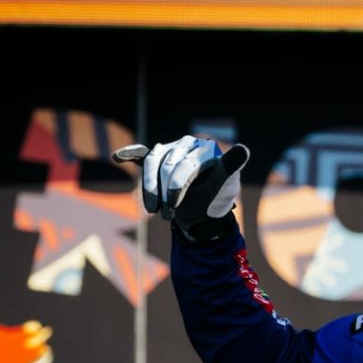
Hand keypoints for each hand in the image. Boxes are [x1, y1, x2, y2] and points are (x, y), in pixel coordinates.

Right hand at [112, 137, 249, 239]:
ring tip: (154, 211)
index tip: (173, 206)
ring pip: (152, 164)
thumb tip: (244, 149)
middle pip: (166, 165)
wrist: (203, 216)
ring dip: (150, 188)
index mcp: (204, 150)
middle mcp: (187, 146)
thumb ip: (231, 167)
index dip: (177, 186)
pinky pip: (142, 155)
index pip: (186, 164)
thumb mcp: (225, 186)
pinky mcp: (158, 161)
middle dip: (164, 192)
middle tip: (167, 216)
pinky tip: (118, 157)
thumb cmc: (215, 200)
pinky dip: (130, 154)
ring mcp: (171, 152)